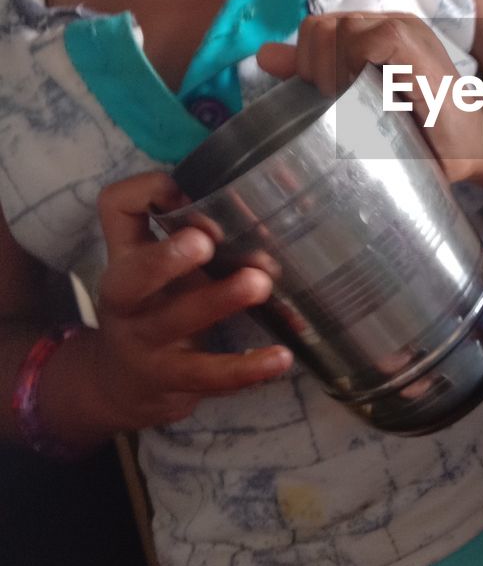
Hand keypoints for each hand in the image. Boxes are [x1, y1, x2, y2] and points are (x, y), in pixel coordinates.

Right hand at [91, 172, 292, 429]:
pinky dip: (247, 369)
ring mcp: (147, 342)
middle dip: (168, 257)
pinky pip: (209, 376)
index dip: (146, 193)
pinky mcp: (174, 379)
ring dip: (219, 301)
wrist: (125, 383)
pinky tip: (281, 358)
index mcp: (127, 256)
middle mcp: (127, 299)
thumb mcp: (165, 262)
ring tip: (260, 284)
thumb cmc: (158, 303)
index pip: (116, 209)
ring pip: (177, 322)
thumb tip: (275, 183)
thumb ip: (196, 226)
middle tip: (206, 240)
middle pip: (133, 276)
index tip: (187, 191)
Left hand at [257, 13, 482, 183]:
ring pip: (337, 31)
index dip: (307, 64)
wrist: (473, 146)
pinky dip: (356, 67)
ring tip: (353, 105)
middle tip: (337, 105)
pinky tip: (367, 96)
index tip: (323, 99)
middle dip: (314, 70)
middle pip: (319, 27)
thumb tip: (264, 56)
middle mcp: (387, 22)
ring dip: (333, 73)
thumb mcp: (357, 102)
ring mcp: (403, 28)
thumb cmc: (418, 132)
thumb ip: (316, 74)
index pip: (316, 29)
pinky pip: (367, 40)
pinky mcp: (414, 43)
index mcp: (374, 32)